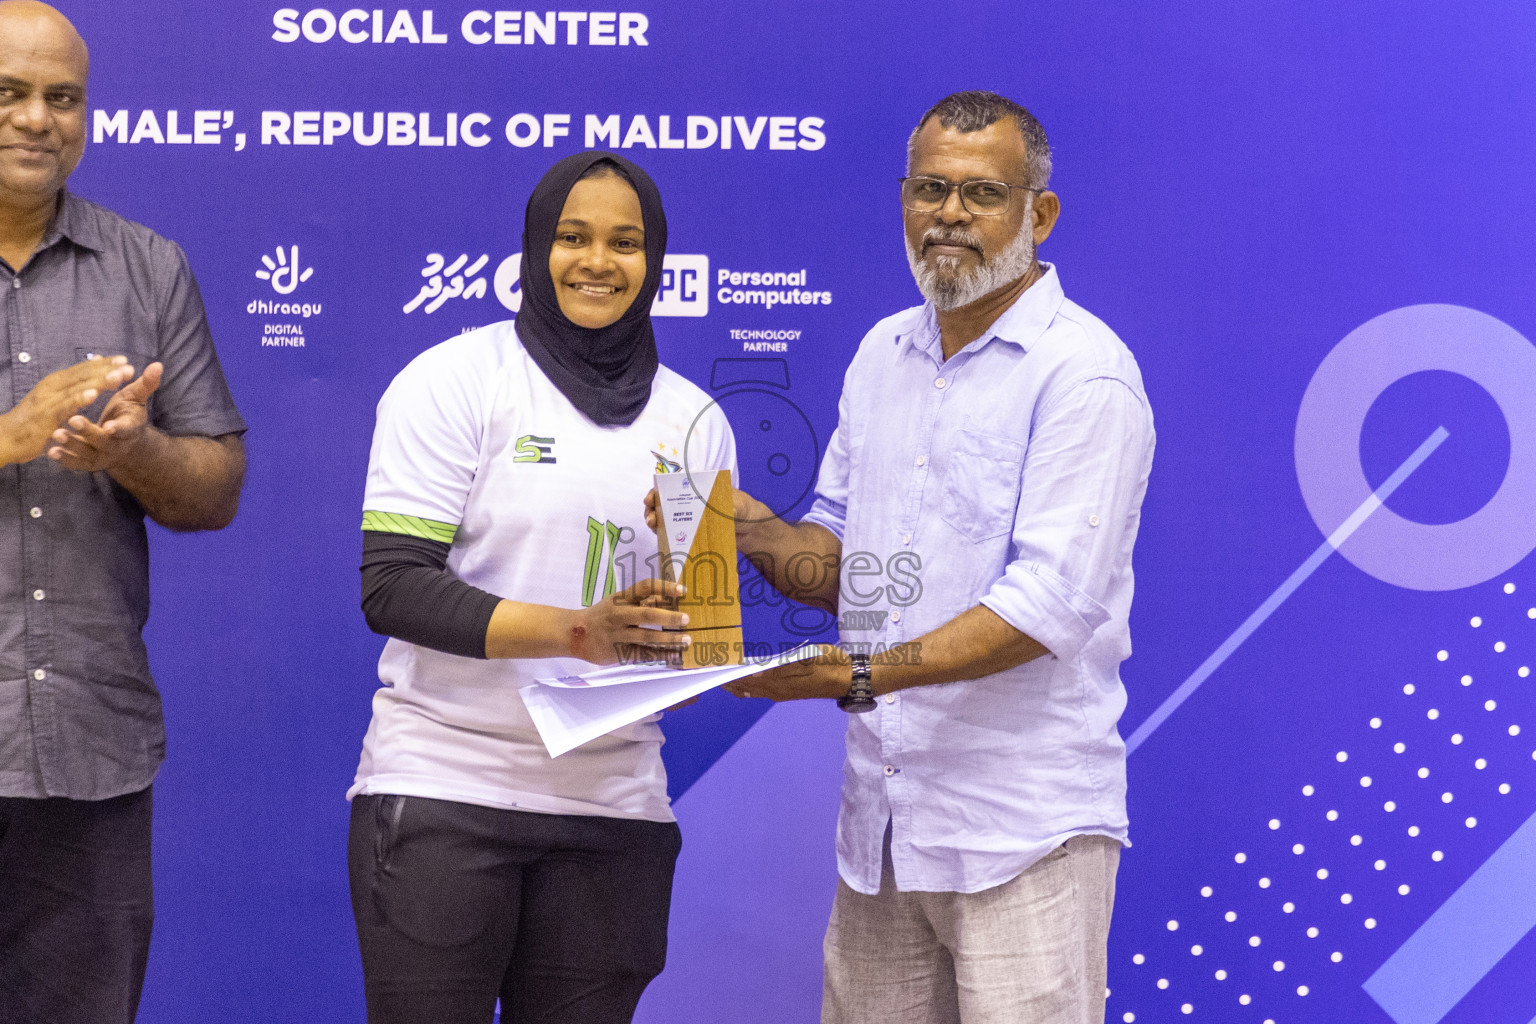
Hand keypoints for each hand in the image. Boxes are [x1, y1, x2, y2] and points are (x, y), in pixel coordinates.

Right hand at [0, 356, 133, 466]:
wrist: (5, 437)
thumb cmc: (32, 420)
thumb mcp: (52, 401)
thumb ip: (69, 389)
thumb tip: (86, 379)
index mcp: (55, 382)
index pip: (82, 369)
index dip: (103, 363)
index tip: (123, 359)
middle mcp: (52, 386)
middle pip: (83, 374)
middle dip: (106, 368)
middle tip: (127, 364)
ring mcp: (48, 400)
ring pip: (78, 387)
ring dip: (99, 380)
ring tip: (119, 375)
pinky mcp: (46, 415)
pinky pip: (65, 405)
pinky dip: (78, 398)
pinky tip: (93, 394)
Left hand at [48, 362, 162, 472]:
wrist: (127, 444)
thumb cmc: (128, 415)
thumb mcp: (136, 398)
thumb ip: (146, 384)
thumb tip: (158, 365)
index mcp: (130, 429)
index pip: (126, 429)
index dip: (118, 428)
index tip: (108, 426)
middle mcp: (117, 445)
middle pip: (103, 441)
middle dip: (88, 432)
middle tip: (73, 419)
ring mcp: (103, 456)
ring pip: (87, 453)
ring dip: (72, 445)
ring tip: (56, 433)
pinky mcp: (89, 463)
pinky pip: (76, 463)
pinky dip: (64, 459)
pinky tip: (50, 452)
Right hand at [568, 577, 691, 664]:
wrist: (574, 634)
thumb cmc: (603, 616)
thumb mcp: (617, 603)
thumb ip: (640, 601)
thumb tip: (669, 598)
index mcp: (621, 598)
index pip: (645, 587)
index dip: (664, 587)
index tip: (683, 590)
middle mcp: (619, 615)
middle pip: (647, 614)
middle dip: (669, 617)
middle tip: (687, 619)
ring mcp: (618, 635)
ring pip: (647, 637)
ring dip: (669, 639)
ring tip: (687, 639)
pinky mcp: (618, 653)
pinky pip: (643, 654)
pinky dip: (660, 655)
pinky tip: (674, 655)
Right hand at [644, 485, 772, 538]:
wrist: (752, 529)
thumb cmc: (745, 509)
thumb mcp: (739, 505)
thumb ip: (731, 506)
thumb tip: (725, 511)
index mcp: (697, 489)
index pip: (672, 486)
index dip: (658, 490)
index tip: (651, 497)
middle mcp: (689, 502)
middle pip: (663, 502)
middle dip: (652, 508)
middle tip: (650, 517)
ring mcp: (689, 518)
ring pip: (665, 518)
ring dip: (655, 522)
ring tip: (653, 526)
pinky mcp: (691, 534)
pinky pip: (674, 534)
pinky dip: (665, 536)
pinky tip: (661, 539)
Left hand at [723, 643, 849, 701]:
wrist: (848, 677)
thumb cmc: (829, 663)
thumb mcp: (806, 660)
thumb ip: (780, 667)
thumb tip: (756, 671)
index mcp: (781, 682)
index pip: (749, 679)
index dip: (732, 676)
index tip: (716, 672)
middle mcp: (778, 691)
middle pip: (748, 687)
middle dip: (730, 682)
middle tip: (712, 676)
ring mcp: (783, 693)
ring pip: (755, 691)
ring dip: (738, 687)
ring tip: (723, 682)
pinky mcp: (789, 691)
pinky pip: (763, 692)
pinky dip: (750, 688)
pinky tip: (745, 687)